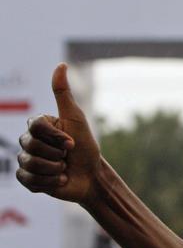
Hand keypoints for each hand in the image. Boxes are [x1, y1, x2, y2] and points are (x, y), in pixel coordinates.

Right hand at [16, 64, 101, 204]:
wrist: (91, 176)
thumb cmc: (86, 147)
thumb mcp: (76, 118)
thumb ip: (63, 93)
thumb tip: (60, 64)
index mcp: (38, 126)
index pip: (35, 127)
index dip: (56, 137)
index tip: (72, 143)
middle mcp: (28, 141)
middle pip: (31, 146)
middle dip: (57, 154)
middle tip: (67, 156)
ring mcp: (25, 160)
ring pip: (29, 164)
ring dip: (54, 169)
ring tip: (63, 168)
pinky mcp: (27, 179)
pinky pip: (27, 179)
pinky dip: (48, 182)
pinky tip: (58, 180)